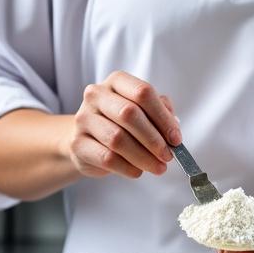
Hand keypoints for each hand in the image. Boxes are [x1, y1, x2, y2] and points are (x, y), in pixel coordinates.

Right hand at [65, 71, 181, 178]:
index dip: (163, 117)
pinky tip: (138, 171)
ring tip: (158, 167)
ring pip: (117, 138)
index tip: (176, 138)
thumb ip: (160, 114)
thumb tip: (173, 130)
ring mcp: (83, 119)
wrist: (88, 139)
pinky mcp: (77, 144)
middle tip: (168, 156)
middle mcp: (96, 95)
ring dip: (143, 157)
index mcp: (116, 81)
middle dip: (153, 139)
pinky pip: (106, 158)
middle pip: (129, 114)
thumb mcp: (143, 112)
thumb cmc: (121, 123)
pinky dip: (127, 167)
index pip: (143, 92)